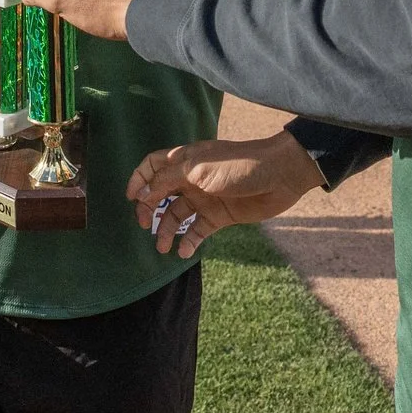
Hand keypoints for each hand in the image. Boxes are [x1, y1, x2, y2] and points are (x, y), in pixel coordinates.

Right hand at [126, 133, 326, 258]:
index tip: (130, 199)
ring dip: (167, 230)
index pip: (152, 166)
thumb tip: (142, 195)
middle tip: (144, 225)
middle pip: (160, 194)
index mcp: (185, 160)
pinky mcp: (220, 215)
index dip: (138, 180)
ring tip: (162, 247)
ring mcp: (206, 198)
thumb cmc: (239, 165)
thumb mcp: (198, 169)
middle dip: (148, 209)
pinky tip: (184, 252)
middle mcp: (191, 179)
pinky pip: (198, 230)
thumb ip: (167, 181)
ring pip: (177, 216)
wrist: (280, 175)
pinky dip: (189, 241)